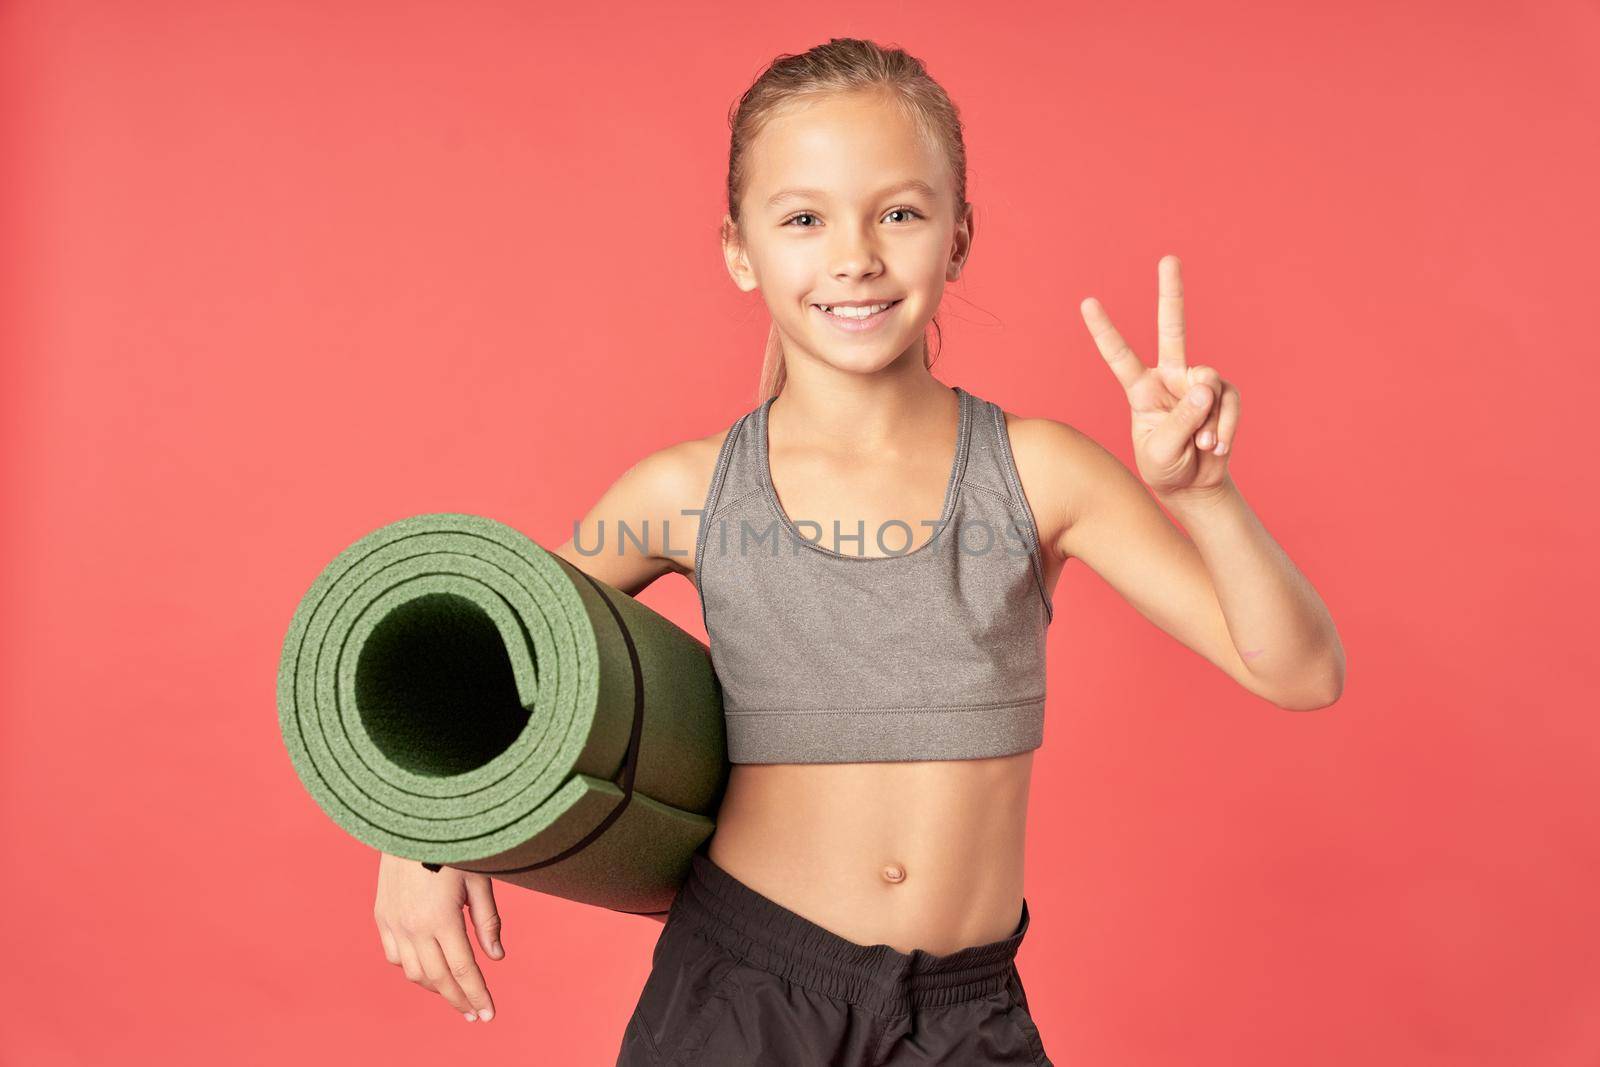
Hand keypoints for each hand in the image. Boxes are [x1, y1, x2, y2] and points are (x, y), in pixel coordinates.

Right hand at [374, 852, 504, 1022]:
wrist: (411, 822)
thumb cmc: (455, 846)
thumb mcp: (479, 880)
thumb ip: (487, 921)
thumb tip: (497, 957)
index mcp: (441, 918)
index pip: (463, 969)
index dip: (477, 994)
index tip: (488, 1014)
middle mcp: (414, 926)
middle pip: (438, 978)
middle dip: (459, 999)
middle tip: (475, 1013)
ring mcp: (394, 923)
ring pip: (414, 973)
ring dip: (435, 988)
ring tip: (456, 994)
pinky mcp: (382, 916)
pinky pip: (396, 956)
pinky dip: (413, 969)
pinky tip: (429, 971)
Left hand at [1080, 255, 1240, 498]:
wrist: (1194, 486)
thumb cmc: (1166, 468)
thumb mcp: (1161, 451)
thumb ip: (1181, 420)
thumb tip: (1206, 384)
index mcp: (1141, 390)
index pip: (1119, 356)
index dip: (1105, 330)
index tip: (1087, 302)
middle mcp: (1169, 378)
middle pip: (1172, 329)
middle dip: (1171, 293)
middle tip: (1168, 259)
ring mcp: (1198, 384)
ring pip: (1209, 381)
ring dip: (1209, 420)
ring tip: (1202, 445)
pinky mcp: (1223, 395)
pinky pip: (1229, 403)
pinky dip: (1225, 428)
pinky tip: (1216, 447)